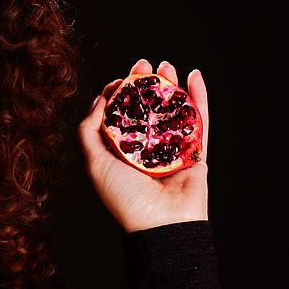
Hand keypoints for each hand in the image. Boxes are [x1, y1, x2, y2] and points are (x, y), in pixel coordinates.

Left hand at [77, 59, 209, 232]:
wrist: (162, 225)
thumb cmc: (125, 198)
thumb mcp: (94, 163)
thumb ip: (89, 131)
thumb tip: (98, 100)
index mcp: (121, 152)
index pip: (120, 115)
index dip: (119, 94)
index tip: (120, 79)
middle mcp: (146, 149)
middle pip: (148, 108)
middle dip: (146, 83)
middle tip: (144, 63)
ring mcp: (171, 149)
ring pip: (173, 110)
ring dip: (171, 85)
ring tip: (166, 65)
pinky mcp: (195, 152)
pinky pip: (199, 121)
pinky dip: (199, 98)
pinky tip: (194, 76)